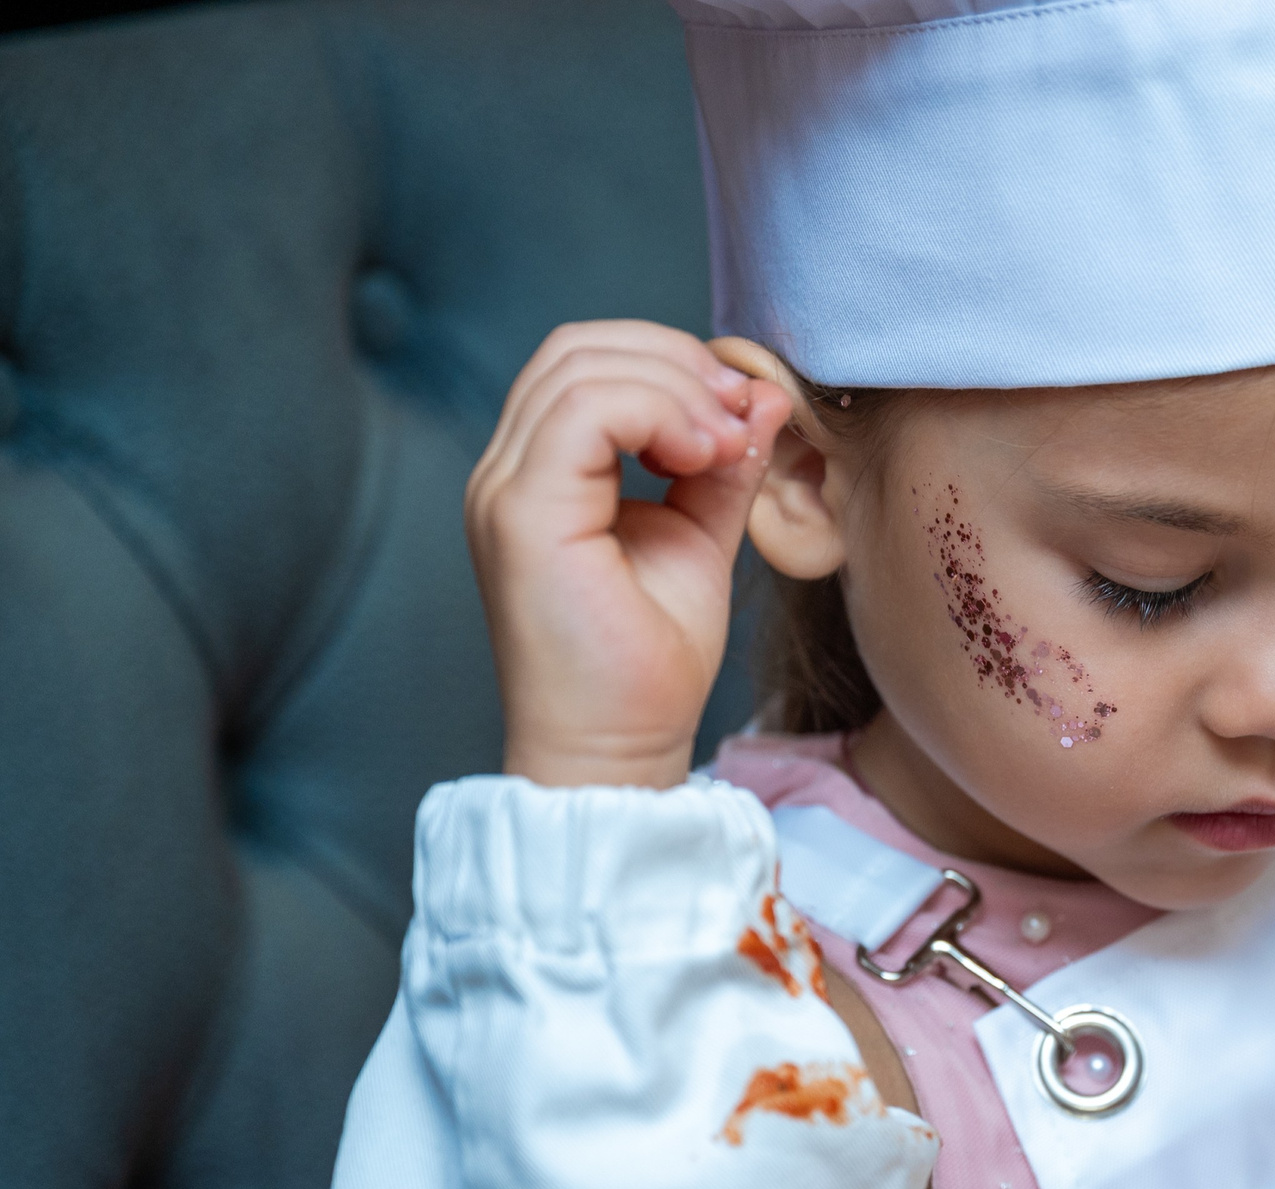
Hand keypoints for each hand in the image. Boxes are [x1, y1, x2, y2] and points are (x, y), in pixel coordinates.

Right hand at [466, 321, 793, 788]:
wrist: (618, 748)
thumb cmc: (649, 663)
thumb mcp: (700, 539)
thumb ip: (723, 466)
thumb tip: (763, 393)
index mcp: (542, 474)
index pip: (588, 362)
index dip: (671, 362)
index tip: (742, 411)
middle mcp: (507, 472)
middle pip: (577, 347)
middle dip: (675, 361)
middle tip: (741, 413)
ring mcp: (504, 489)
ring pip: (579, 366)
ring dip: (676, 387)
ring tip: (727, 444)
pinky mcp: (521, 514)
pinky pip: (583, 410)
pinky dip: (658, 412)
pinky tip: (704, 456)